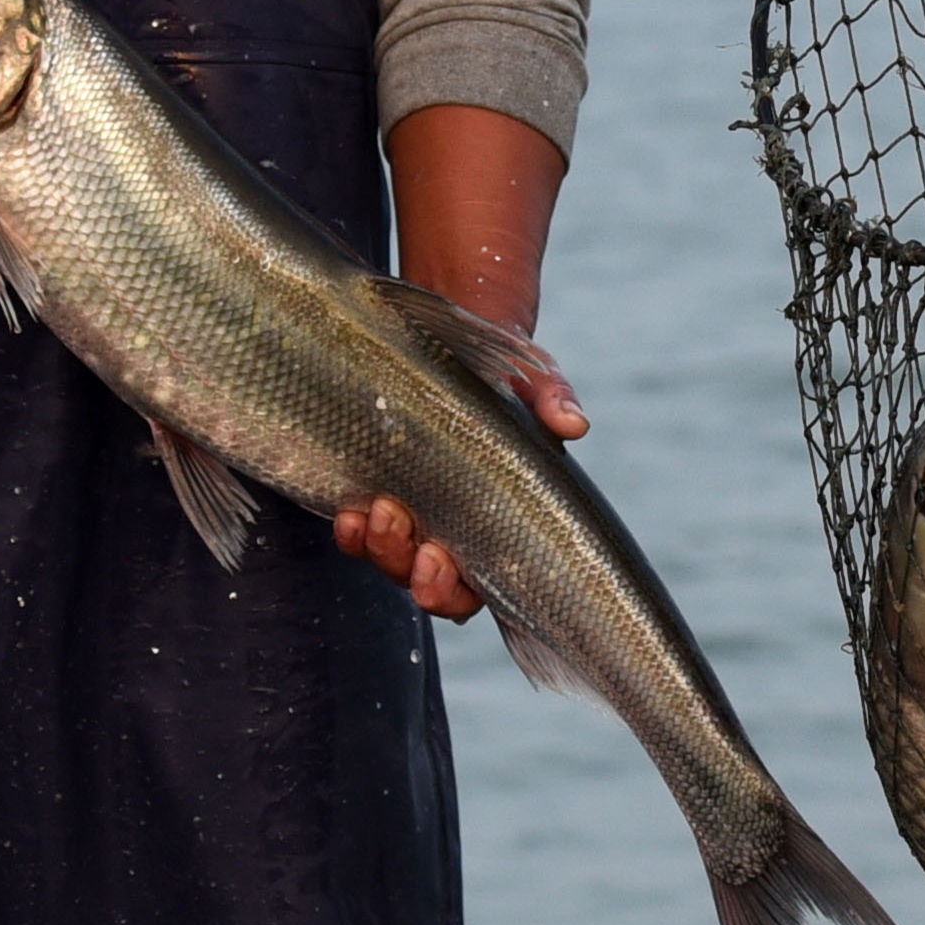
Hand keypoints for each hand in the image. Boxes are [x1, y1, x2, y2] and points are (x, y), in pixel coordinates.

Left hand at [332, 355, 586, 625]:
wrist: (449, 332)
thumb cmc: (496, 365)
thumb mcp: (530, 377)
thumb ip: (552, 398)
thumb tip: (573, 425)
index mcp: (490, 518)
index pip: (475, 584)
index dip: (456, 592)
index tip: (444, 561)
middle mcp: (443, 525)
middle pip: (428, 584)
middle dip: (422, 581)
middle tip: (425, 553)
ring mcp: (404, 511)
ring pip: (387, 560)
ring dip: (383, 549)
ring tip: (384, 512)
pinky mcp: (366, 487)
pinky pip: (354, 530)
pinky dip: (351, 531)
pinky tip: (351, 511)